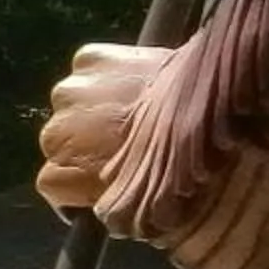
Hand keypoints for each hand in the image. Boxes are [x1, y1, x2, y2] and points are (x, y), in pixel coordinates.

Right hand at [38, 42, 171, 211]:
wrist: (215, 109)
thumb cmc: (186, 171)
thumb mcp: (143, 208)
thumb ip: (113, 207)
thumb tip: (114, 209)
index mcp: (59, 177)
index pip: (53, 187)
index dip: (79, 189)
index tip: (106, 188)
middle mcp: (54, 134)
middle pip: (60, 142)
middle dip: (86, 145)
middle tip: (128, 148)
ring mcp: (69, 93)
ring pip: (73, 104)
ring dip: (94, 109)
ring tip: (136, 113)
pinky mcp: (89, 58)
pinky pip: (91, 69)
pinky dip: (109, 75)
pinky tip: (138, 83)